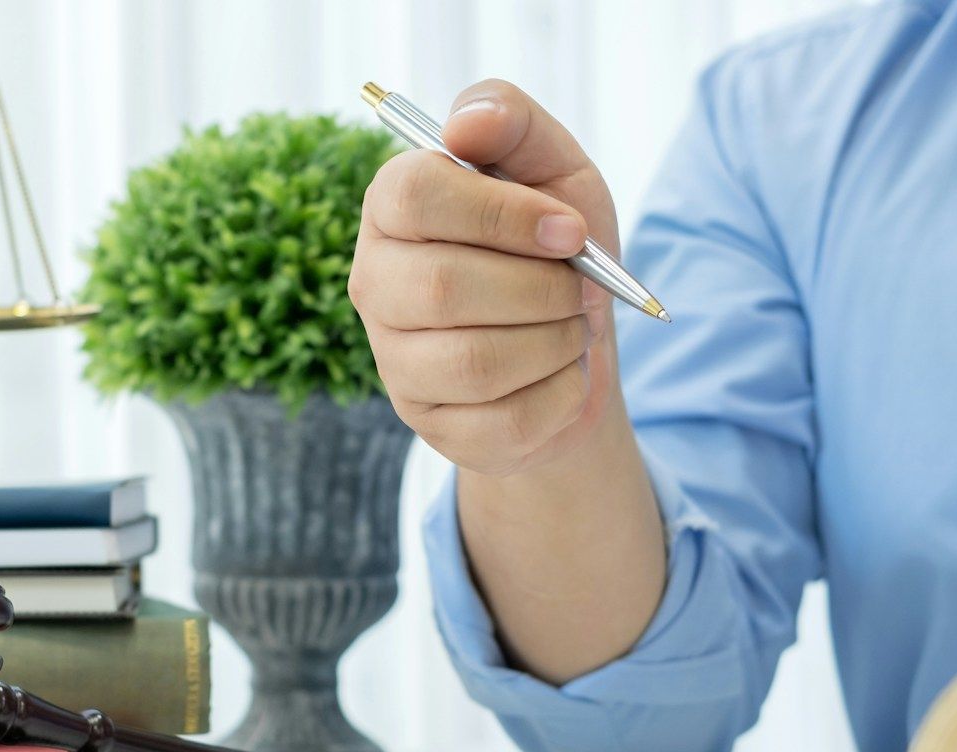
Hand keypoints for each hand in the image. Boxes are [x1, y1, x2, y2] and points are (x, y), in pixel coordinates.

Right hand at [350, 80, 621, 476]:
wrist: (576, 341)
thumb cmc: (555, 245)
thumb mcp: (552, 167)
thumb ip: (511, 122)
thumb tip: (466, 124)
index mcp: (392, 207)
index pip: (415, 196)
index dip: (502, 214)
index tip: (570, 231)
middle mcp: (375, 283)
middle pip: (444, 288)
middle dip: (540, 289)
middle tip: (582, 286)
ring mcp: (395, 361)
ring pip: (476, 361)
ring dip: (554, 341)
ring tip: (572, 325)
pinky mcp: (430, 423)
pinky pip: (505, 420)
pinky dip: (561, 393)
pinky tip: (563, 372)